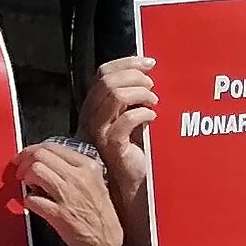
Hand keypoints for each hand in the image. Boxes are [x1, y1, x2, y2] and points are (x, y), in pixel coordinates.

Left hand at [15, 138, 122, 245]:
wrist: (105, 243)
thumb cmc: (99, 215)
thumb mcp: (94, 182)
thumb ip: (73, 168)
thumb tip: (46, 160)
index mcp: (88, 166)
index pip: (52, 146)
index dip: (31, 150)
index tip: (24, 157)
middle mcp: (78, 177)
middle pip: (40, 155)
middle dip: (24, 162)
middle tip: (20, 172)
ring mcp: (68, 195)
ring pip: (36, 171)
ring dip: (25, 178)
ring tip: (28, 187)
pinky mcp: (59, 214)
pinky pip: (32, 199)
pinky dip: (27, 200)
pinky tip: (33, 204)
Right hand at [78, 55, 157, 209]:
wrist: (131, 182)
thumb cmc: (134, 148)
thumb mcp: (130, 115)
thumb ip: (131, 95)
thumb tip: (148, 68)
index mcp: (94, 106)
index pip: (103, 72)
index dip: (126, 62)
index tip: (149, 63)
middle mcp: (91, 117)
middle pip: (108, 81)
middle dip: (135, 77)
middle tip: (152, 87)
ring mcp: (99, 132)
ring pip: (115, 96)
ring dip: (141, 93)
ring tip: (153, 102)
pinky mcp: (112, 146)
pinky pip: (127, 120)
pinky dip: (144, 113)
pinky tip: (153, 118)